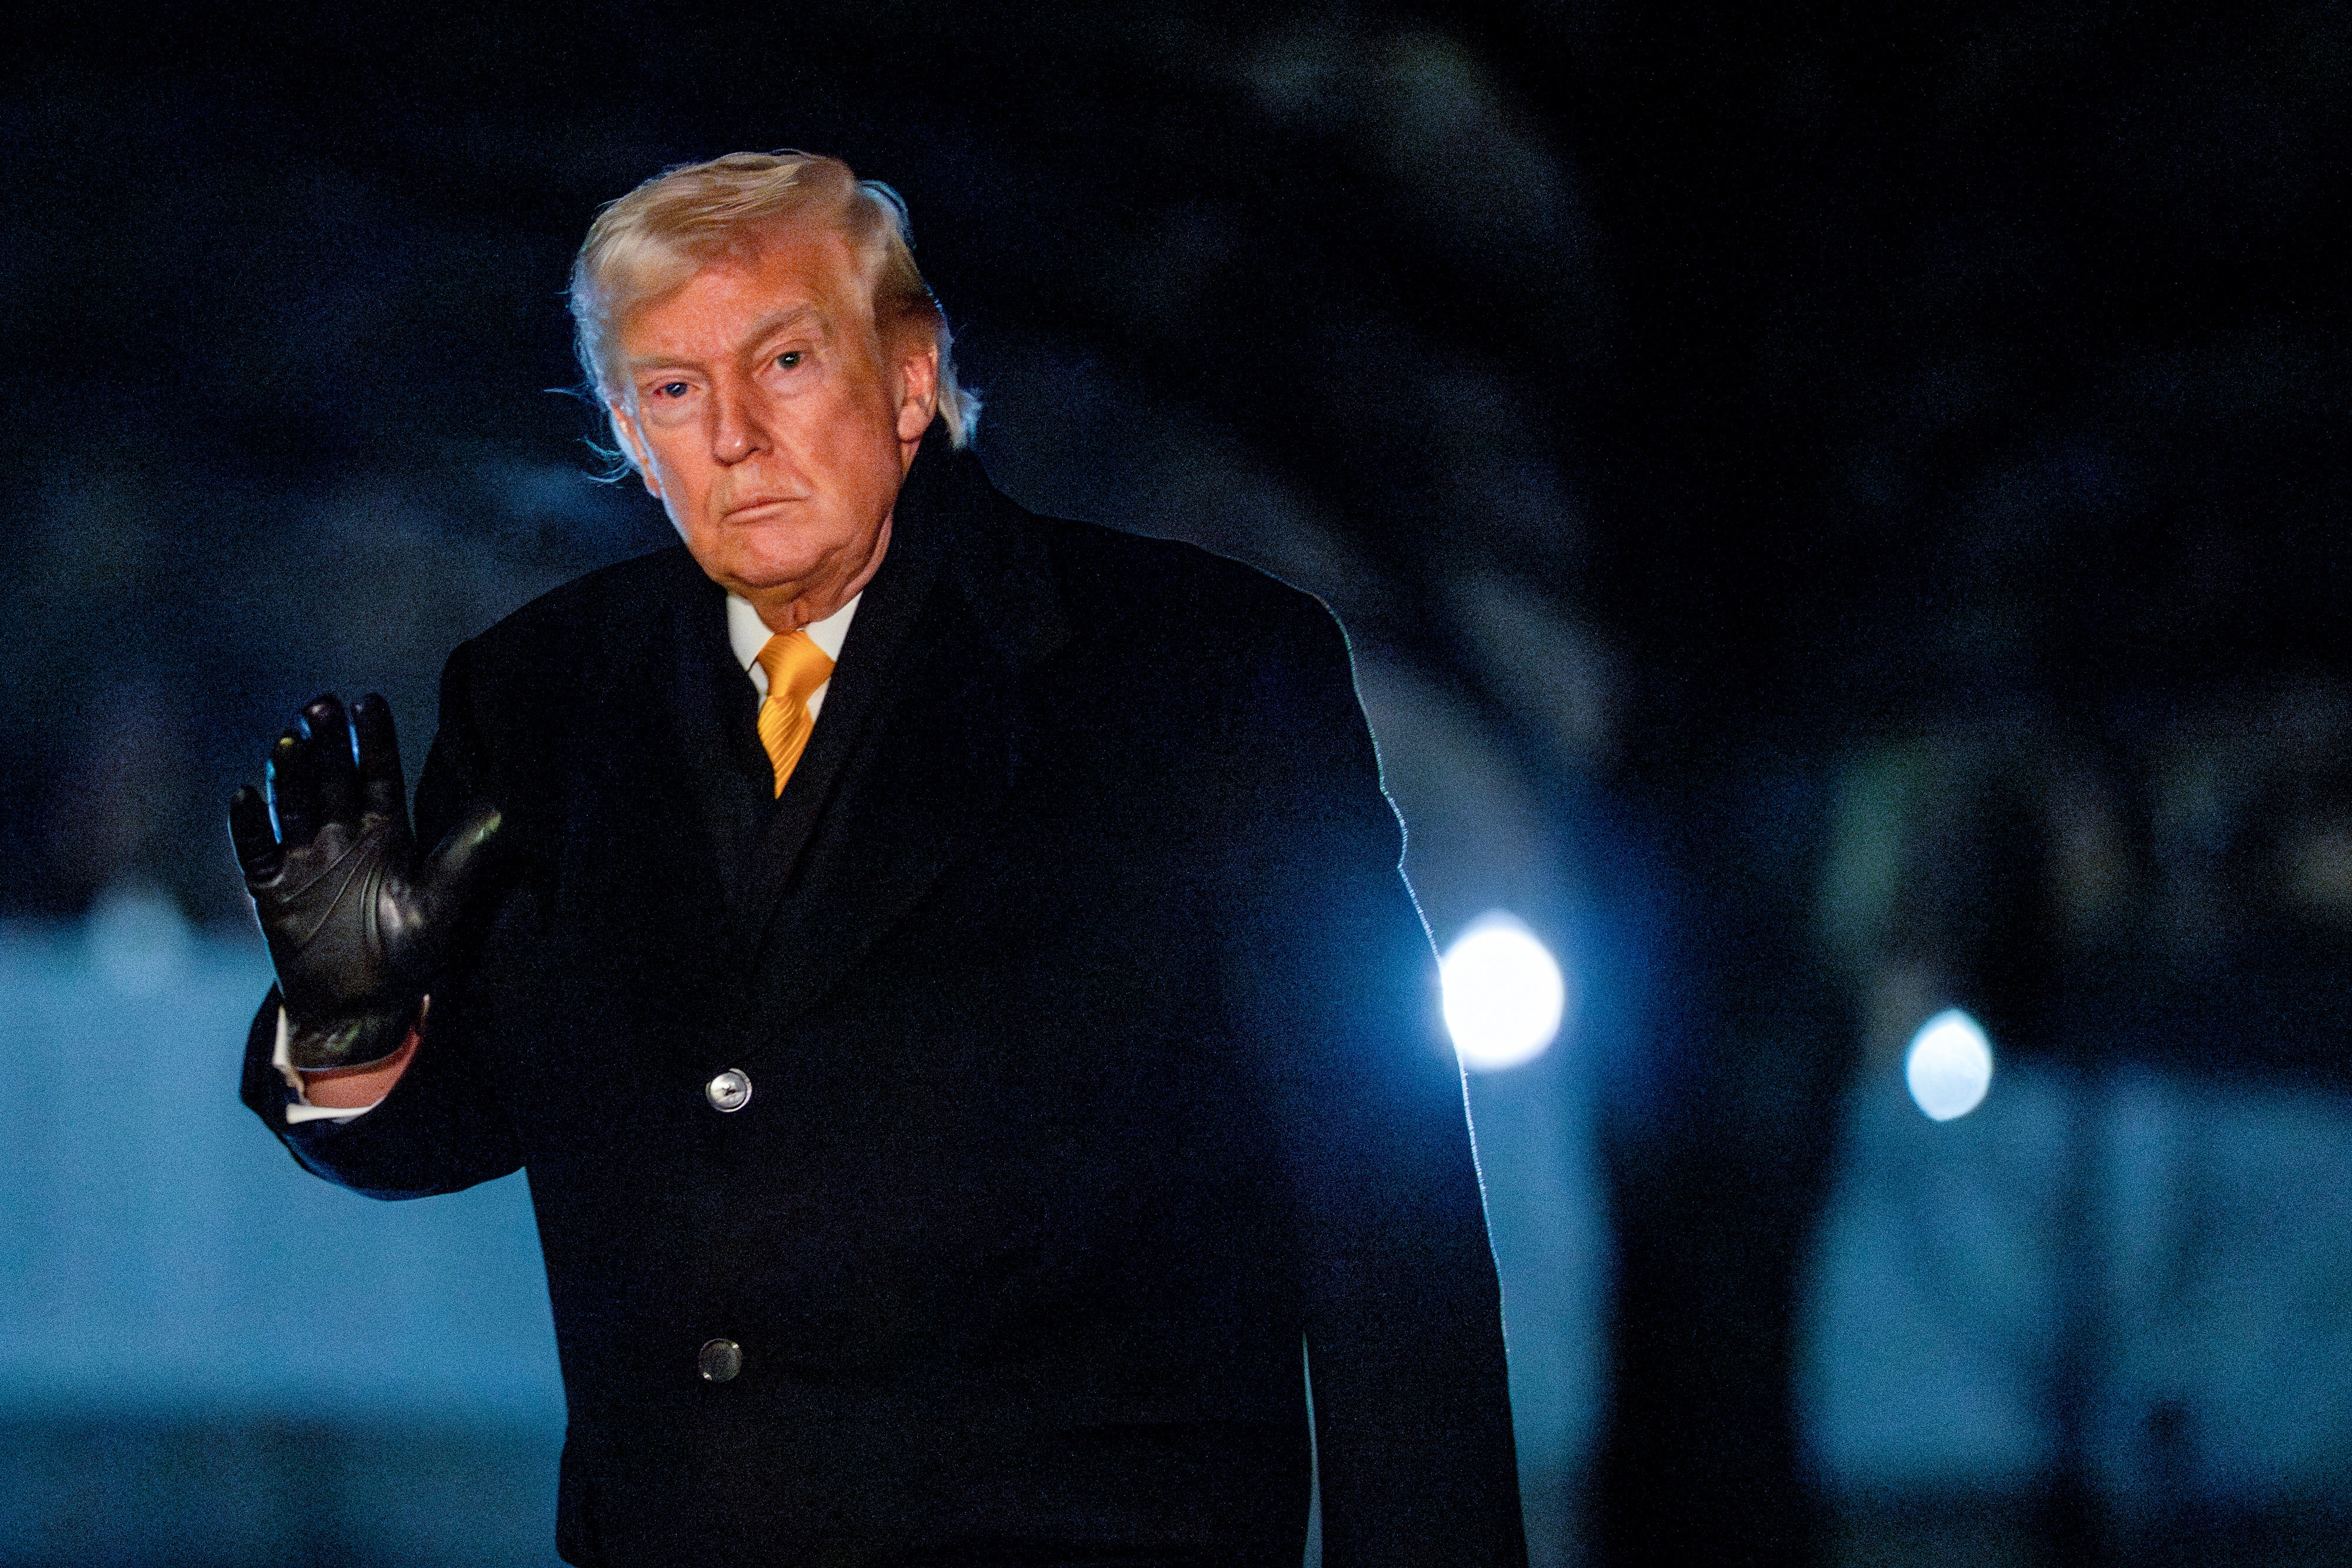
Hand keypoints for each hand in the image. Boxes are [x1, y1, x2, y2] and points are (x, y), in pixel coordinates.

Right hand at [228, 693, 502, 1070]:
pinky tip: (246, 795)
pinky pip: (257, 851)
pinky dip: (250, 826)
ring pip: (295, 804)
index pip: (379, 774)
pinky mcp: (273, 889)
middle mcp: (344, 836)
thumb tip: (504, 805)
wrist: (362, 1007)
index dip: (374, 740)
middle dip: (328, 743)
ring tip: (289, 738)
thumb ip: (465, 852)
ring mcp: (306, 859)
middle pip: (333, 779)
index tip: (368, 700)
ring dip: (290, 773)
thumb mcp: (442, 900)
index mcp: (388, 832)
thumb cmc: (409, 952)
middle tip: (321, 705)